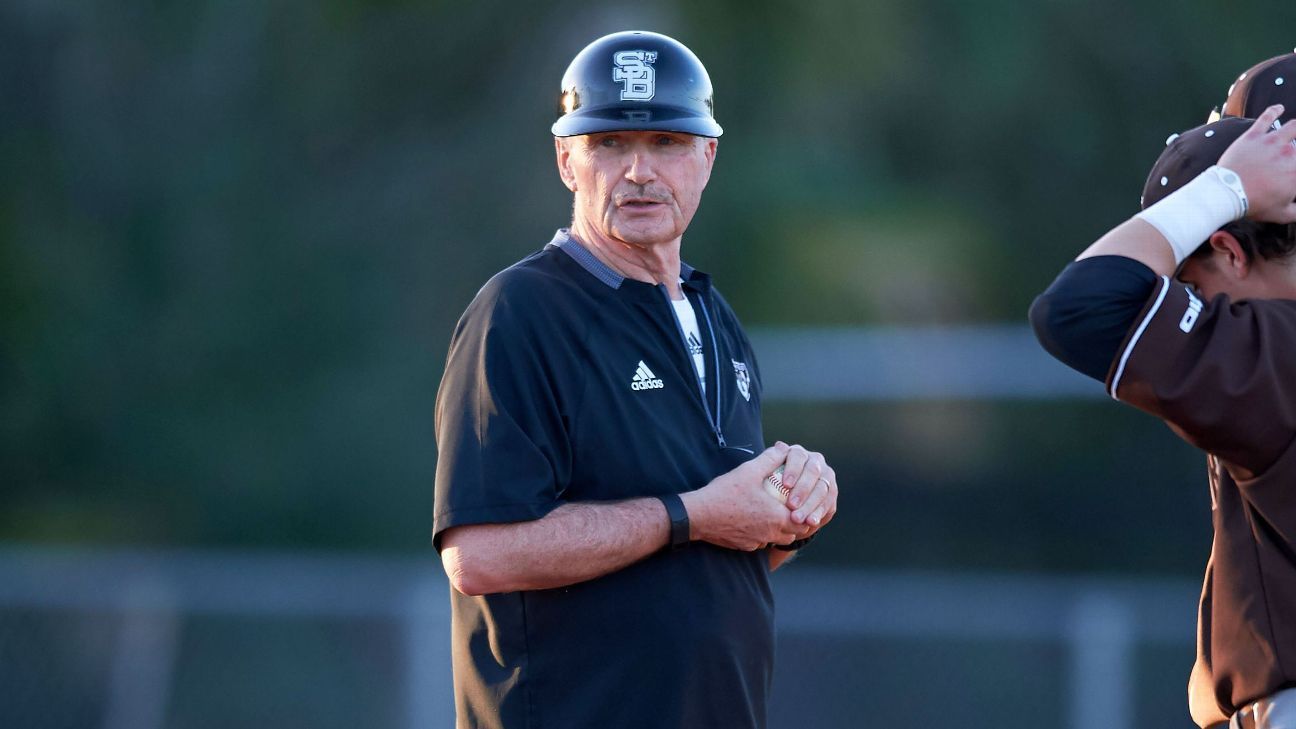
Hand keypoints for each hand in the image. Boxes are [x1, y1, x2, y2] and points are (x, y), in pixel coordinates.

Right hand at [680, 443, 810, 550]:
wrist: (699, 516)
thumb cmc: (725, 493)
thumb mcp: (749, 471)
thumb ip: (769, 459)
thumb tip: (783, 448)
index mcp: (776, 517)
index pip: (803, 522)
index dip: (807, 514)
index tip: (804, 503)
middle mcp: (769, 534)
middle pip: (794, 534)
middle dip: (796, 523)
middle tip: (793, 508)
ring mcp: (756, 542)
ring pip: (777, 540)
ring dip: (781, 530)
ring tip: (776, 515)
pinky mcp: (744, 546)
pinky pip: (761, 542)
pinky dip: (764, 534)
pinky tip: (756, 521)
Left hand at [776, 441, 837, 531]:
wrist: (779, 507)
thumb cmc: (767, 488)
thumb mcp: (763, 474)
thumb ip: (769, 460)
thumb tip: (779, 446)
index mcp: (797, 453)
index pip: (798, 456)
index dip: (793, 469)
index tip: (785, 485)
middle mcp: (814, 461)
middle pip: (812, 472)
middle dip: (803, 489)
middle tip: (791, 505)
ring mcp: (825, 477)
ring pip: (822, 488)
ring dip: (810, 504)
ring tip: (798, 519)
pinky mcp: (830, 493)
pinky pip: (828, 502)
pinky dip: (818, 513)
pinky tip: (810, 522)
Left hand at [1219, 105, 1295, 223]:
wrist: (1227, 193)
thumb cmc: (1254, 204)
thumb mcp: (1282, 214)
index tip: (1294, 172)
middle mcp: (1290, 154)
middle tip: (1291, 157)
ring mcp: (1272, 142)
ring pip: (1293, 127)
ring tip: (1295, 128)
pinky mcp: (1254, 135)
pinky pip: (1266, 117)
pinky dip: (1274, 111)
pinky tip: (1279, 108)